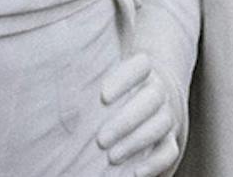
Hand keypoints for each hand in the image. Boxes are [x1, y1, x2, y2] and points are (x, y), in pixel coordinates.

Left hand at [96, 52, 182, 175]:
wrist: (150, 97)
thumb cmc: (113, 90)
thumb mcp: (103, 79)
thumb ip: (87, 83)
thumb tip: (62, 95)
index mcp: (142, 71)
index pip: (141, 65)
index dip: (125, 78)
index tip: (103, 95)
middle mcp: (158, 91)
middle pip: (152, 99)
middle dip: (126, 121)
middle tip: (101, 139)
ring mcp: (167, 114)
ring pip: (161, 124)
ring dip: (136, 142)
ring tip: (112, 157)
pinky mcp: (170, 139)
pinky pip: (170, 151)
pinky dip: (155, 162)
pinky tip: (136, 172)